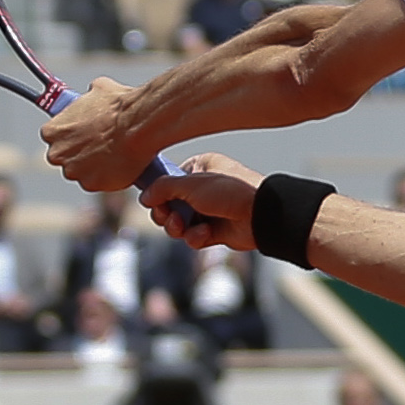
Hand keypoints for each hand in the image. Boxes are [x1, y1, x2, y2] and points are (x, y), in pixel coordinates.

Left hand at [43, 78, 147, 192]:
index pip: (53, 137)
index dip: (69, 136)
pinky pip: (97, 183)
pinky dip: (107, 177)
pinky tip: (119, 164)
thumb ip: (87, 98)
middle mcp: (57, 154)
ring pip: (81, 173)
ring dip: (92, 167)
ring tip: (113, 155)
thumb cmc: (117, 107)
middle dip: (78, 154)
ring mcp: (73, 171)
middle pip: (64, 158)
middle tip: (98, 145)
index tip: (81, 134)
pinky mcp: (92, 185)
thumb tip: (93, 94)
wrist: (137, 125)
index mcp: (52, 131)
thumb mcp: (97, 90)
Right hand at [140, 152, 264, 251]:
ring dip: (178, 227)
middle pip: (169, 204)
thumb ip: (162, 188)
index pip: (168, 179)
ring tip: (183, 226)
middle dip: (165, 214)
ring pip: (179, 223)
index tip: (151, 200)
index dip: (158, 191)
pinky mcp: (215, 231)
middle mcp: (203, 188)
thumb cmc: (230, 191)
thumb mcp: (190, 184)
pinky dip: (196, 237)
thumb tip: (144, 197)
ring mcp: (209, 210)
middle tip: (168, 216)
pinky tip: (205, 233)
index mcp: (199, 168)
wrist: (261, 215)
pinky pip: (194, 237)